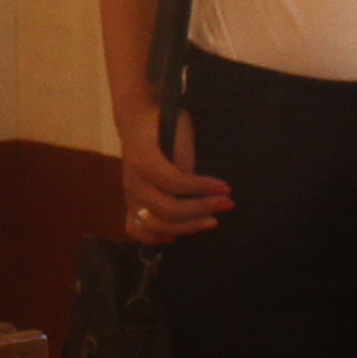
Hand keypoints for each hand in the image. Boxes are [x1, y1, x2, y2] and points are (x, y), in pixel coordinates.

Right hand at [117, 100, 229, 243]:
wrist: (135, 120)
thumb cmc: (162, 121)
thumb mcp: (179, 130)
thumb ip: (184, 160)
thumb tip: (198, 190)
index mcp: (143, 160)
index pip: (174, 182)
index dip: (202, 188)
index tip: (227, 188)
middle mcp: (133, 182)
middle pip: (166, 209)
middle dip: (200, 210)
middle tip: (226, 204)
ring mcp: (129, 195)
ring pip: (152, 226)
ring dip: (184, 228)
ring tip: (210, 221)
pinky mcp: (130, 203)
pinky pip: (135, 229)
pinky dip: (154, 238)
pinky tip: (174, 237)